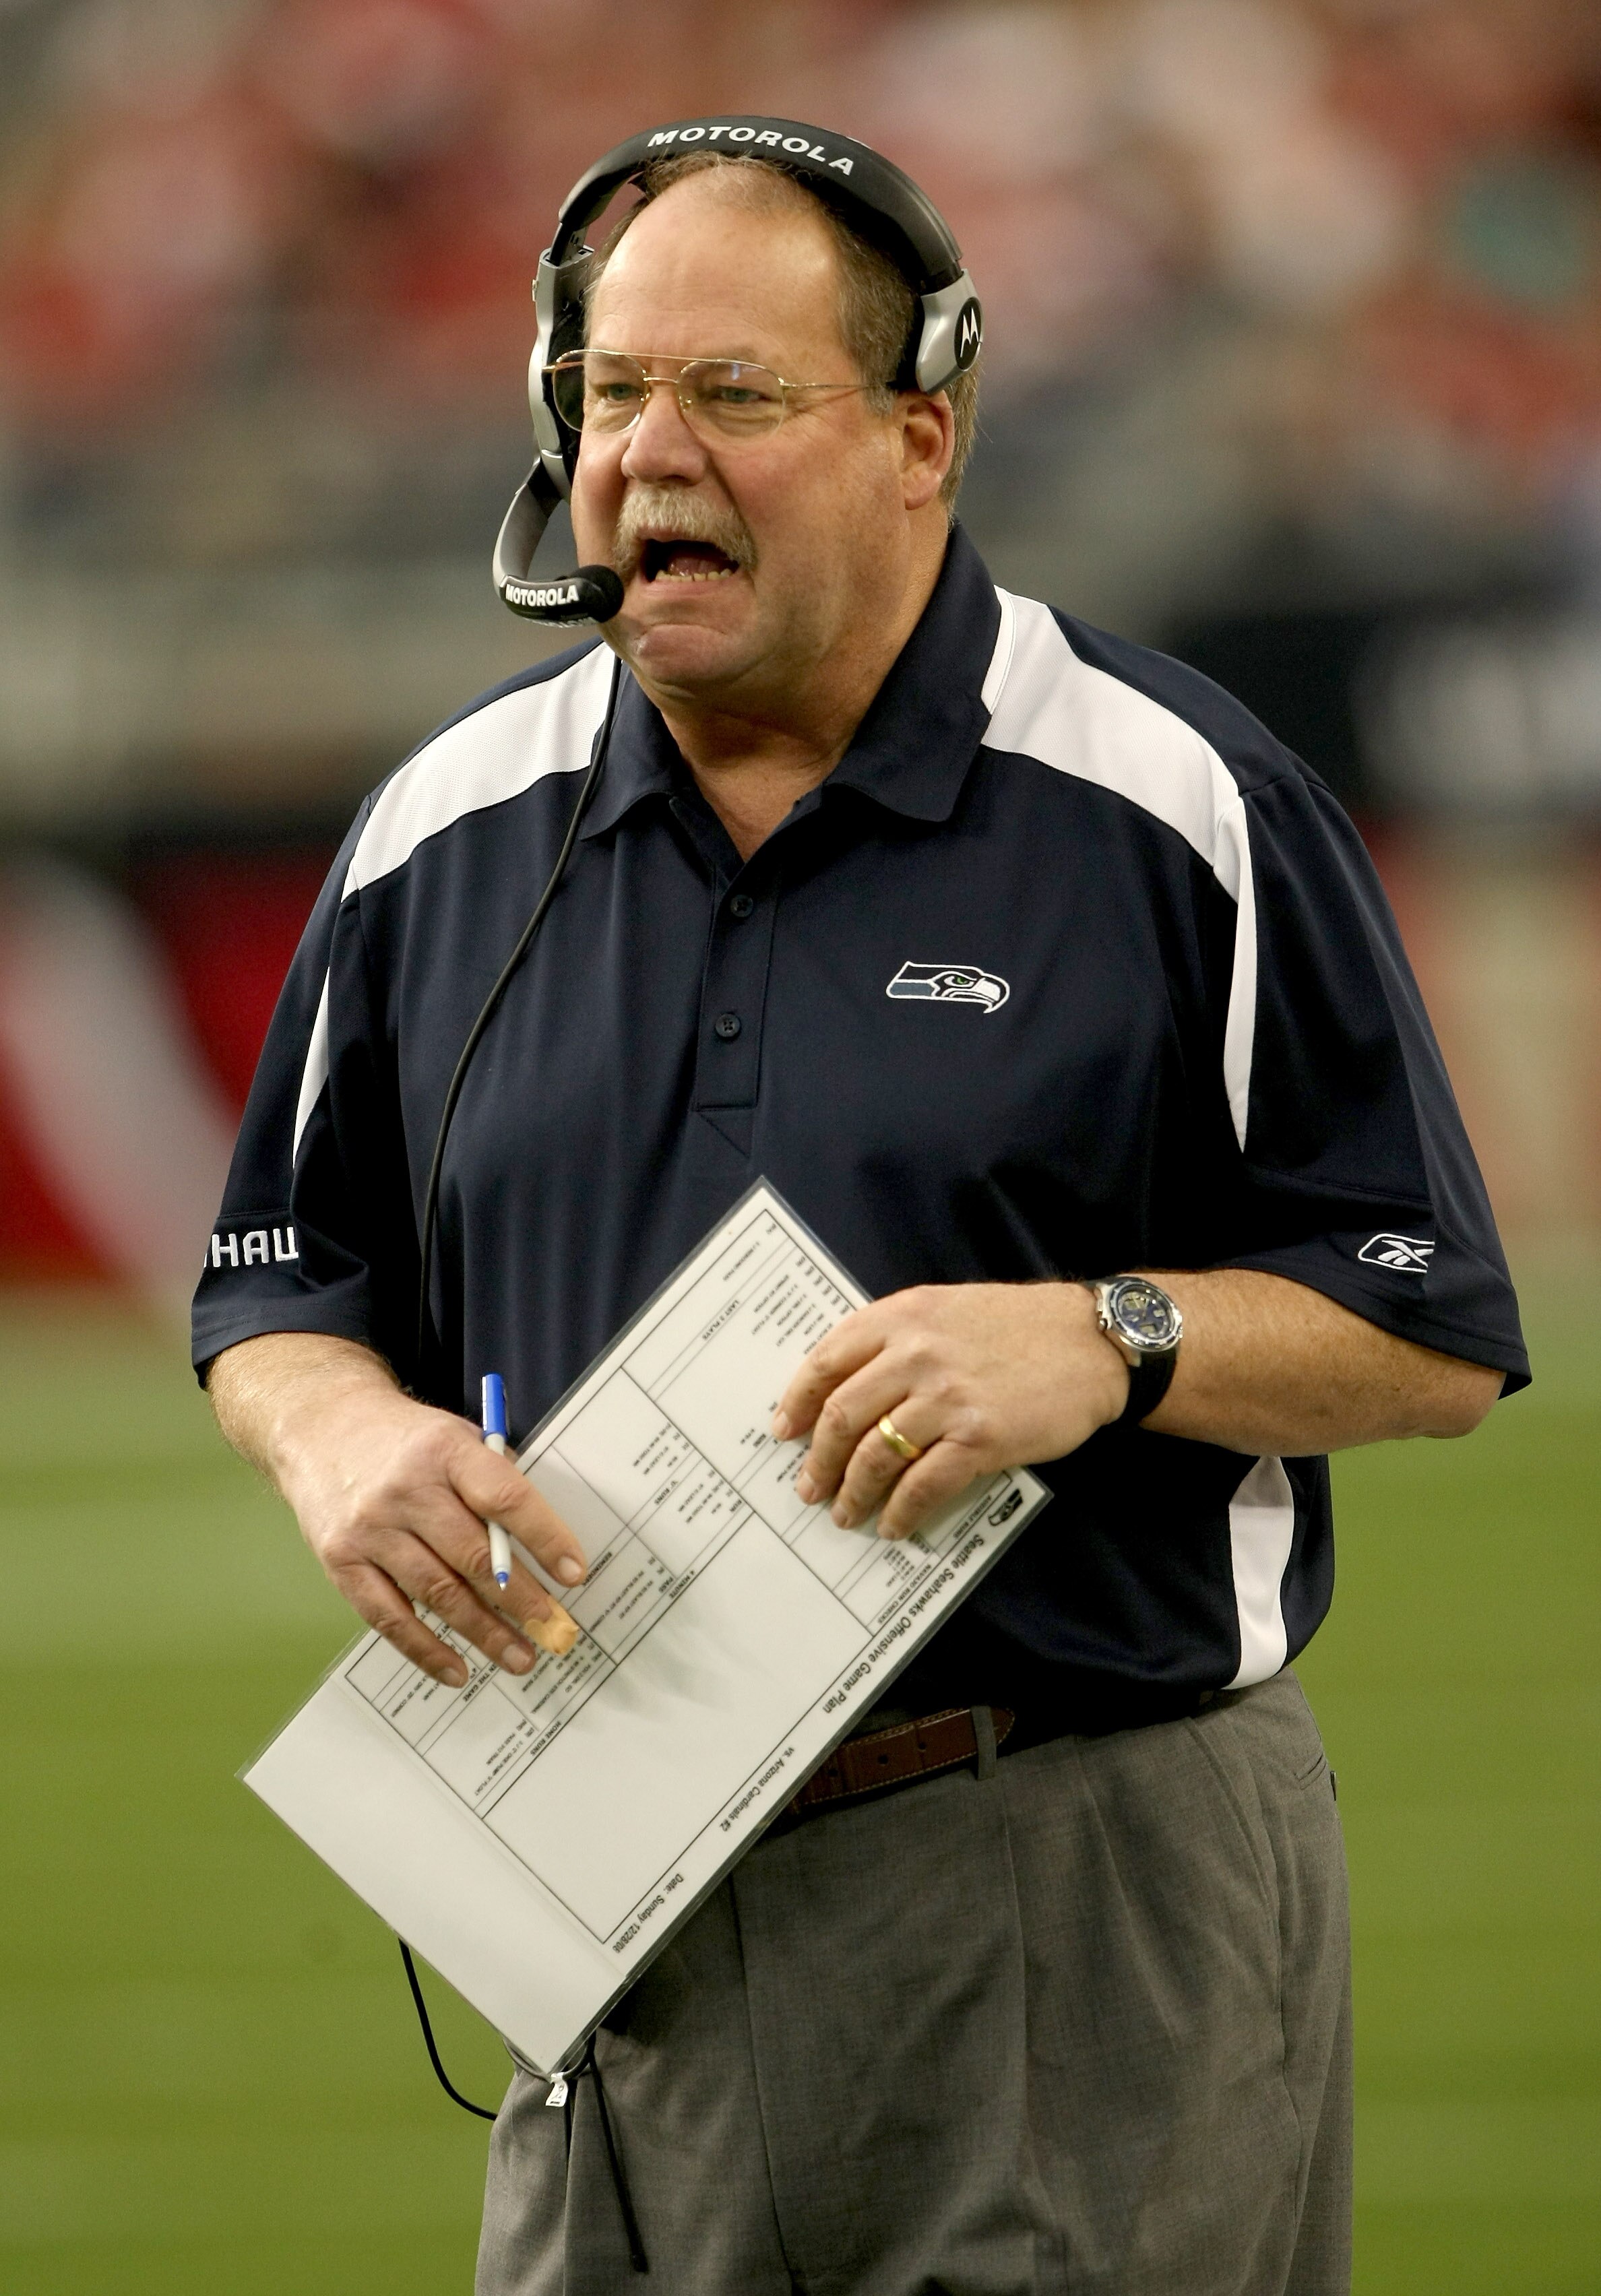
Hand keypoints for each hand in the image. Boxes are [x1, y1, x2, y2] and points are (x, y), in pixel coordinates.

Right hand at [272, 1370, 588, 1686]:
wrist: (322, 1425)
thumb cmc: (405, 1440)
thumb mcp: (455, 1436)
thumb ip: (493, 1480)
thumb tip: (542, 1546)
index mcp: (445, 1450)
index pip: (504, 1498)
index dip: (545, 1538)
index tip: (574, 1574)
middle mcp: (406, 1489)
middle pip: (474, 1556)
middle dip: (521, 1599)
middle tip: (552, 1628)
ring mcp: (370, 1528)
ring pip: (437, 1593)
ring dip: (484, 1632)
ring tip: (519, 1657)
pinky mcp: (340, 1560)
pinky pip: (388, 1617)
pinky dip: (425, 1650)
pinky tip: (456, 1670)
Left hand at [771, 1282, 1128, 1540]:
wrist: (1090, 1343)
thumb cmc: (1018, 1326)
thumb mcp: (946, 1309)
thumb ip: (896, 1338)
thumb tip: (847, 1387)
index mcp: (902, 1317)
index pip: (826, 1361)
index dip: (798, 1402)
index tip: (784, 1430)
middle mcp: (917, 1354)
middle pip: (843, 1415)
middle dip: (819, 1459)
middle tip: (809, 1487)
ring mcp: (947, 1398)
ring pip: (876, 1455)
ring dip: (853, 1492)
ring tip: (846, 1513)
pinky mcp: (980, 1438)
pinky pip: (922, 1485)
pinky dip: (901, 1511)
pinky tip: (893, 1524)